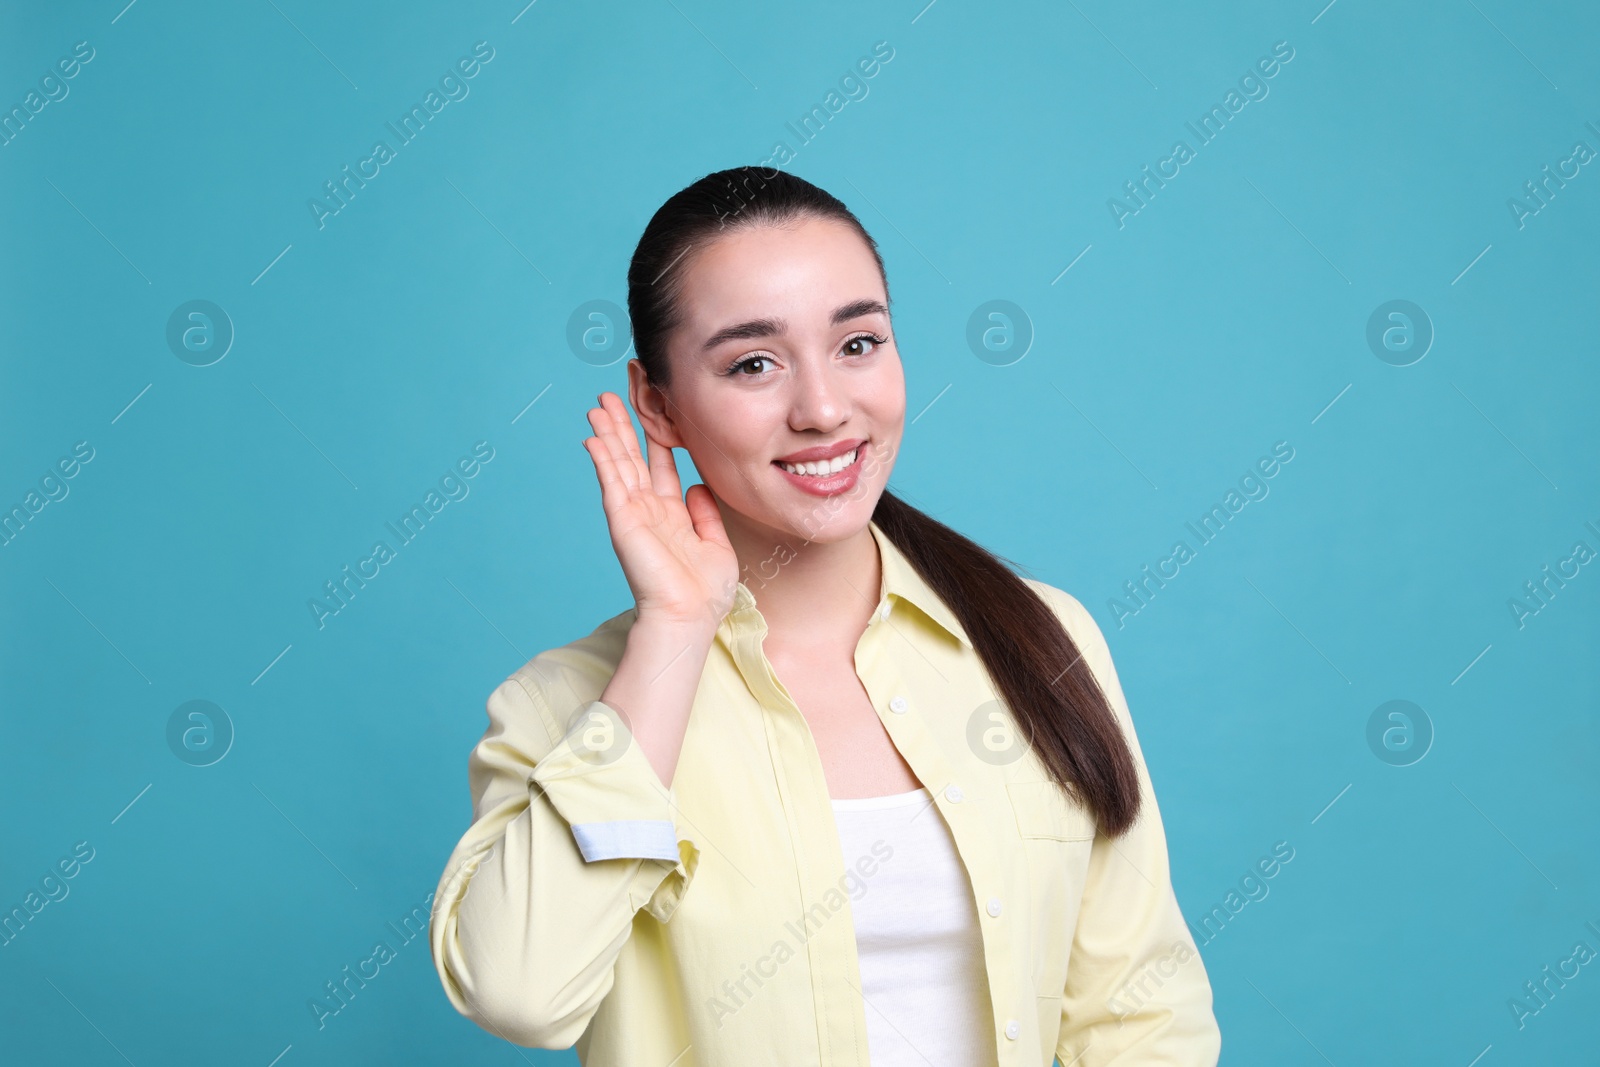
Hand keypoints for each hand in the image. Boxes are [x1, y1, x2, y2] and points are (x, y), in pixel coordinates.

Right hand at [582, 392, 739, 630]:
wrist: (690, 616)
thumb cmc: (705, 592)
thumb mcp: (716, 545)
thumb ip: (706, 513)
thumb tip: (696, 486)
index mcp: (672, 515)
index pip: (661, 466)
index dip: (656, 437)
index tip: (654, 409)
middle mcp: (649, 510)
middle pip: (634, 458)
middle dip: (625, 426)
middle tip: (614, 395)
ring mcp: (633, 514)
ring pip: (618, 464)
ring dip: (608, 434)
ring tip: (598, 405)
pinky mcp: (623, 520)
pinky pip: (612, 483)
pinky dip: (602, 459)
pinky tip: (594, 438)